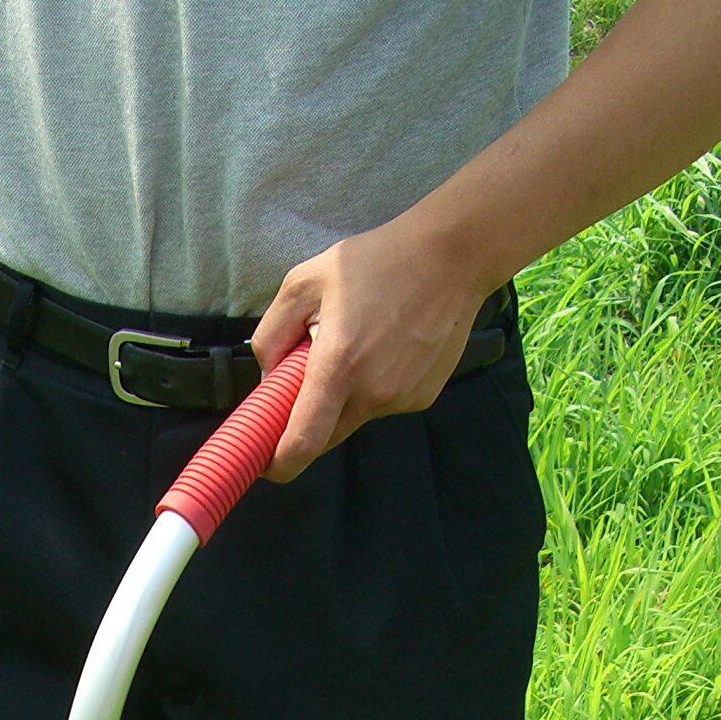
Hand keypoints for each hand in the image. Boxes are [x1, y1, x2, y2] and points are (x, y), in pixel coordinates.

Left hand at [251, 214, 495, 481]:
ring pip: (354, 418)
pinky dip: (373, 388)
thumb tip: (266, 376)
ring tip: (358, 344)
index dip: (279, 463)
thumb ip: (272, 332)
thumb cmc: (379, 260)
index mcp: (339, 366)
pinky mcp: (423, 397)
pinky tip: (386, 348)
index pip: (303, 442)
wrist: (454, 254)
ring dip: (343, 397)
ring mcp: (401, 398)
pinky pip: (383, 406)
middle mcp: (372, 392)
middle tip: (305, 381)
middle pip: (325, 436)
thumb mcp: (305, 281)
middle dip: (307, 422)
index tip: (265, 464)